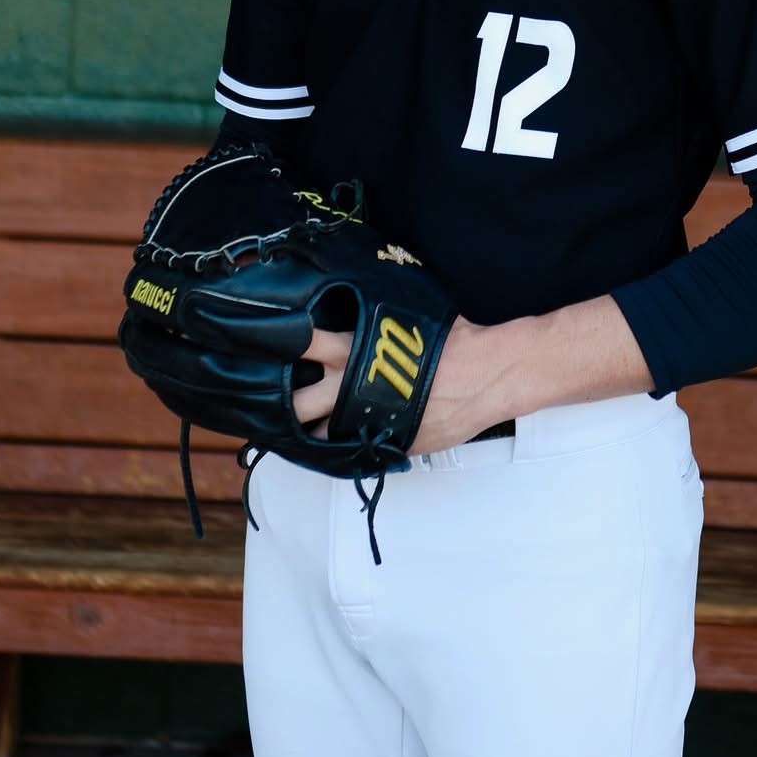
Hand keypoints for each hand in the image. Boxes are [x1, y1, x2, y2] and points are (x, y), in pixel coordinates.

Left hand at [292, 318, 512, 454]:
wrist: (485, 375)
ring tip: (306, 426)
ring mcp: (369, 420)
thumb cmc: (453, 341)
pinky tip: (341, 443)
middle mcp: (354, 386)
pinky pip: (354, 451)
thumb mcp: (409, 318)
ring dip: (312, 431)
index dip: (285, 344)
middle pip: (299, 401)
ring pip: (320, 435)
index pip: (306, 343)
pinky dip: (346, 447)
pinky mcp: (387, 443)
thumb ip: (380, 320)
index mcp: (356, 350)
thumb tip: (364, 305)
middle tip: (281, 398)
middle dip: (287, 401)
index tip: (271, 344)